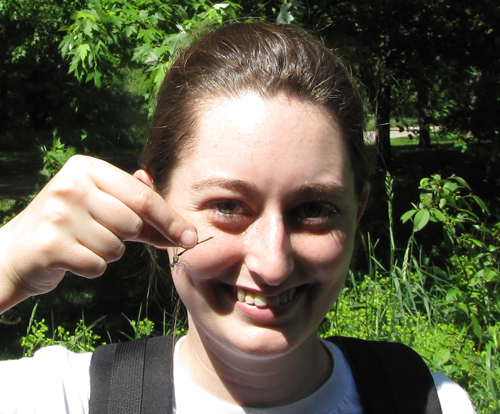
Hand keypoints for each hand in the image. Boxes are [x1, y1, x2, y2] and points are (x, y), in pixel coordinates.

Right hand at [0, 155, 196, 312]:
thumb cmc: (68, 226)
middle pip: (132, 222)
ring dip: (106, 252)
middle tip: (101, 233)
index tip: (191, 238)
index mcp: (87, 168)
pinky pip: (97, 265)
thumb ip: (137, 205)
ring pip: (116, 247)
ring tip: (80, 242)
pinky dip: (91, 267)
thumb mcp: (100, 205)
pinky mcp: (50, 245)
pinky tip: (71, 256)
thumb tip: (180, 220)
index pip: (143, 196)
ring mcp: (57, 214)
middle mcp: (70, 185)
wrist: (16, 251)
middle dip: (127, 237)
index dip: (170, 219)